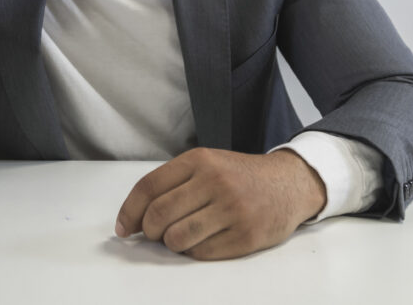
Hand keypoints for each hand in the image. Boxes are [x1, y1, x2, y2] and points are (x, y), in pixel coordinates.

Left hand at [114, 147, 326, 260]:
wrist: (288, 184)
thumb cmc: (240, 176)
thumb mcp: (208, 164)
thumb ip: (173, 184)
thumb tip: (134, 219)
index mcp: (200, 160)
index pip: (149, 187)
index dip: (129, 211)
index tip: (123, 228)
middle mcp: (215, 181)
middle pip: (159, 215)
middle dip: (149, 231)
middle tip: (154, 234)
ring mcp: (232, 209)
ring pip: (177, 238)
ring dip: (171, 243)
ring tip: (181, 236)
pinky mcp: (245, 235)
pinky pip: (201, 253)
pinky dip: (194, 251)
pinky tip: (203, 240)